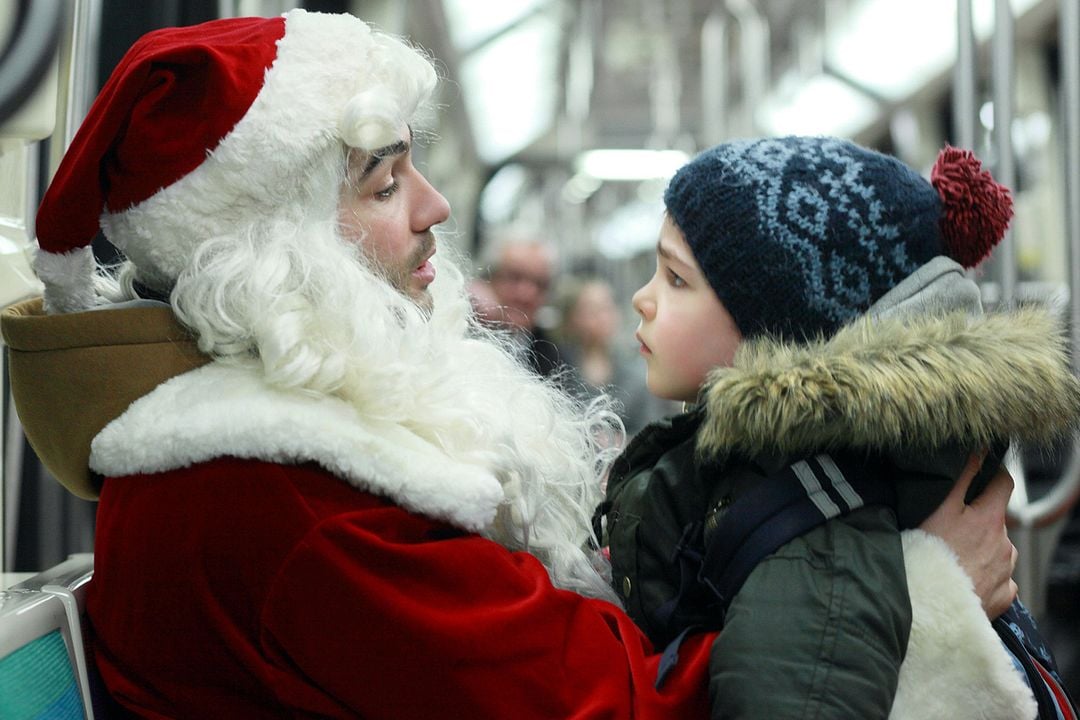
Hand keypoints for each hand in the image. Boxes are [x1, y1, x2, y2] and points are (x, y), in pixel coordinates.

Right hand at [918, 449, 1017, 618]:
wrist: (932, 606)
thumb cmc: (930, 556)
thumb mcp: (940, 508)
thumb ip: (961, 478)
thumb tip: (978, 451)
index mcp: (991, 519)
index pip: (1003, 483)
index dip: (992, 474)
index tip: (979, 474)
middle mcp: (1006, 544)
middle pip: (996, 520)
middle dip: (978, 518)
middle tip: (950, 525)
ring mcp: (1007, 572)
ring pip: (999, 549)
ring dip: (983, 547)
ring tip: (954, 556)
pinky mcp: (1003, 597)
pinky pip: (1000, 579)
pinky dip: (986, 575)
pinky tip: (964, 577)